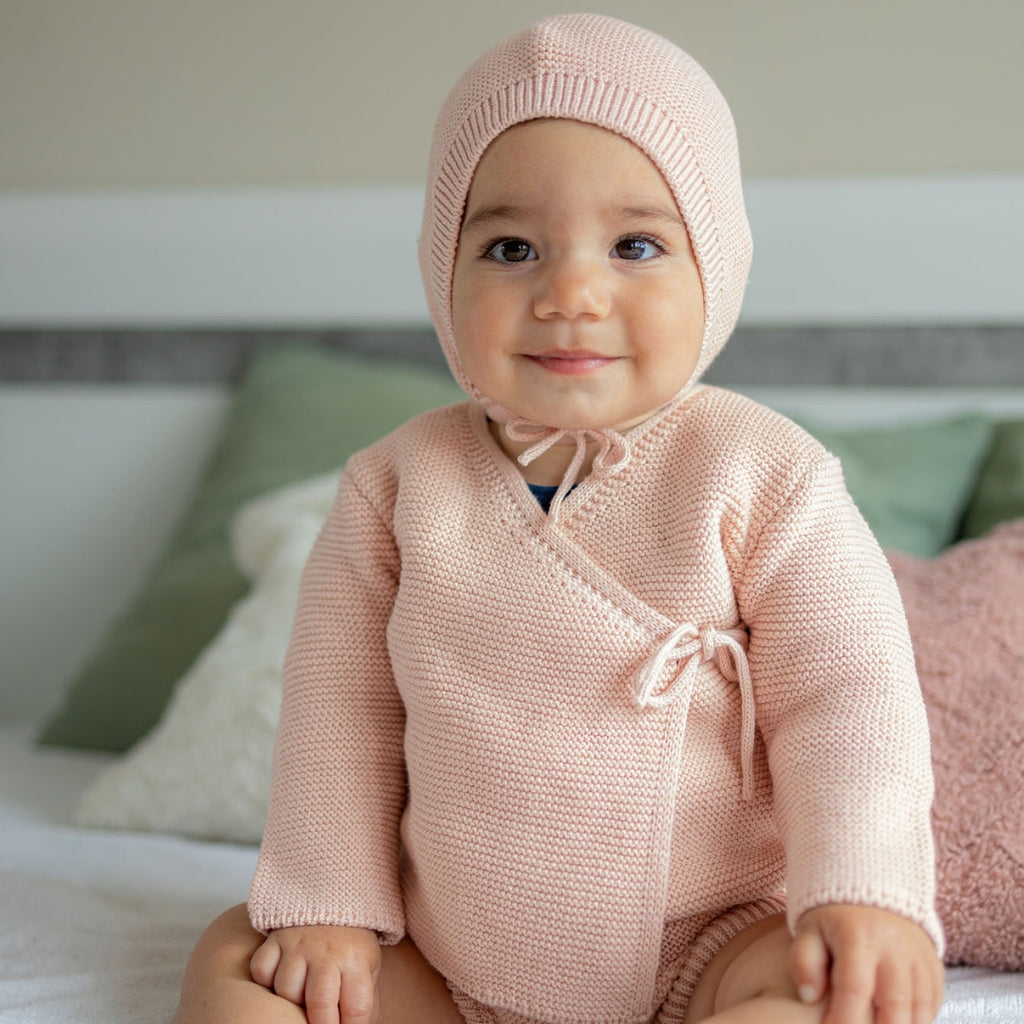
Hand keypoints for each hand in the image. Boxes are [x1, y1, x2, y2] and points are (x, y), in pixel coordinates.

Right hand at [250, 924, 381, 1023]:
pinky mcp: (277, 938)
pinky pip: (261, 970)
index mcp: (356, 960)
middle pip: (319, 1002)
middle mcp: (326, 952)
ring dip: (292, 1000)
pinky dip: (267, 980)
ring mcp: (299, 944)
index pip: (356, 1008)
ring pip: (286, 990)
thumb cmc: (351, 946)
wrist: (336, 902)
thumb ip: (359, 1000)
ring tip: (302, 993)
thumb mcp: (368, 968)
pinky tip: (281, 977)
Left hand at [790, 904, 942, 1023]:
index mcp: (859, 937)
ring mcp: (919, 958)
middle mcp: (895, 948)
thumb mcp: (809, 930)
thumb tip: (807, 996)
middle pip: (895, 1007)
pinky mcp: (934, 968)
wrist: (871, 887)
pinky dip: (916, 1021)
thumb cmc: (832, 918)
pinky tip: (894, 1022)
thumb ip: (803, 961)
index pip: (855, 989)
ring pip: (918, 1011)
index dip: (843, 1019)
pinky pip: (931, 1005)